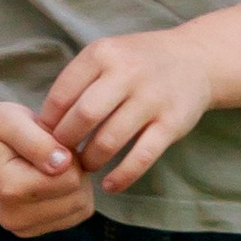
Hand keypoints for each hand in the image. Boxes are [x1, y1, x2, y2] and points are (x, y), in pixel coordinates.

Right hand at [0, 98, 93, 238]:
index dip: (70, 155)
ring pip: (80, 209)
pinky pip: (72, 217)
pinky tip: (49, 180)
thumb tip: (65, 164)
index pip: (71, 179)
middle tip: (50, 152)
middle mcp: (14, 218)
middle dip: (74, 171)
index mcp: (9, 190)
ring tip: (48, 165)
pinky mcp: (29, 231)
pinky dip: (69, 197)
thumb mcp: (9, 120)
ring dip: (74, 185)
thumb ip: (38, 142)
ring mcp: (21, 229)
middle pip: (78, 197)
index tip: (49, 142)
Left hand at [41, 27, 215, 193]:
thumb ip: (79, 82)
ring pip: (109, 140)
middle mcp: (127, 73)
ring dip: (91, 160)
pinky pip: (141, 157)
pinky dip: (122, 176)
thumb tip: (43, 125)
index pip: (62, 94)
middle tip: (62, 156)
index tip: (44, 138)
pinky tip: (109, 186)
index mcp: (103, 54)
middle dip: (66, 143)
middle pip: (83, 117)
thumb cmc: (139, 62)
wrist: (197, 59)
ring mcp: (152, 98)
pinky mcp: (171, 123)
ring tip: (85, 166)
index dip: (48, 122)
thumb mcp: (108, 55)